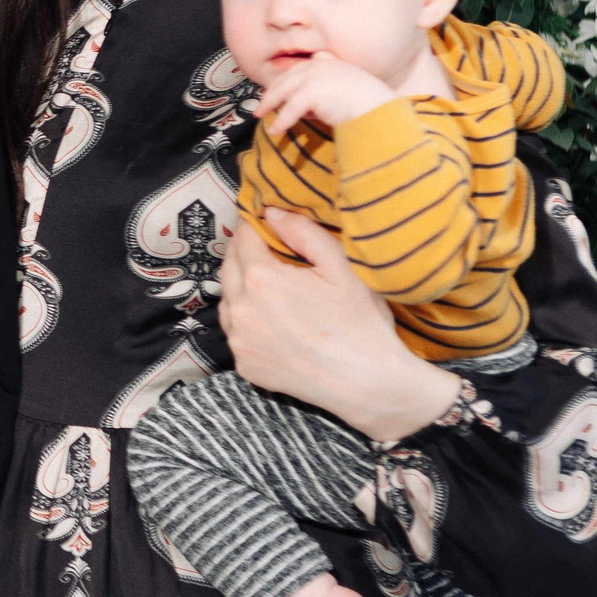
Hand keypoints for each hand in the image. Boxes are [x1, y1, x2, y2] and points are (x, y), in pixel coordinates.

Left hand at [221, 209, 459, 443]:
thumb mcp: (341, 268)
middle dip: (244, 253)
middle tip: (268, 250)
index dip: (254, 226)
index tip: (265, 222)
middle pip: (228, 267)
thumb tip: (273, 213)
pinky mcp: (244, 365)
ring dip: (241, 288)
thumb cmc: (360, 324)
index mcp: (261, 279)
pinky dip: (247, 321)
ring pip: (227, 300)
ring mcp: (239, 341)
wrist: (368, 383)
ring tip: (272, 287)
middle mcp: (240, 309)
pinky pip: (236, 332)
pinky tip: (273, 321)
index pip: (243, 238)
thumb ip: (304, 233)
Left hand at [252, 52, 396, 136]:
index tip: (276, 87)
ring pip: (284, 91)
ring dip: (269, 104)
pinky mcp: (312, 92)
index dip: (286, 78)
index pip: (301, 68)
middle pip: (287, 77)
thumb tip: (305, 108)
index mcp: (331, 63)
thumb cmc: (370, 106)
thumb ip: (325, 93)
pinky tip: (275, 131)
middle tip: (260, 104)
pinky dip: (280, 121)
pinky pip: (290, 109)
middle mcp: (322, 66)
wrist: (380, 112)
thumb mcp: (346, 92)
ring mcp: (316, 76)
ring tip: (259, 115)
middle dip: (272, 91)